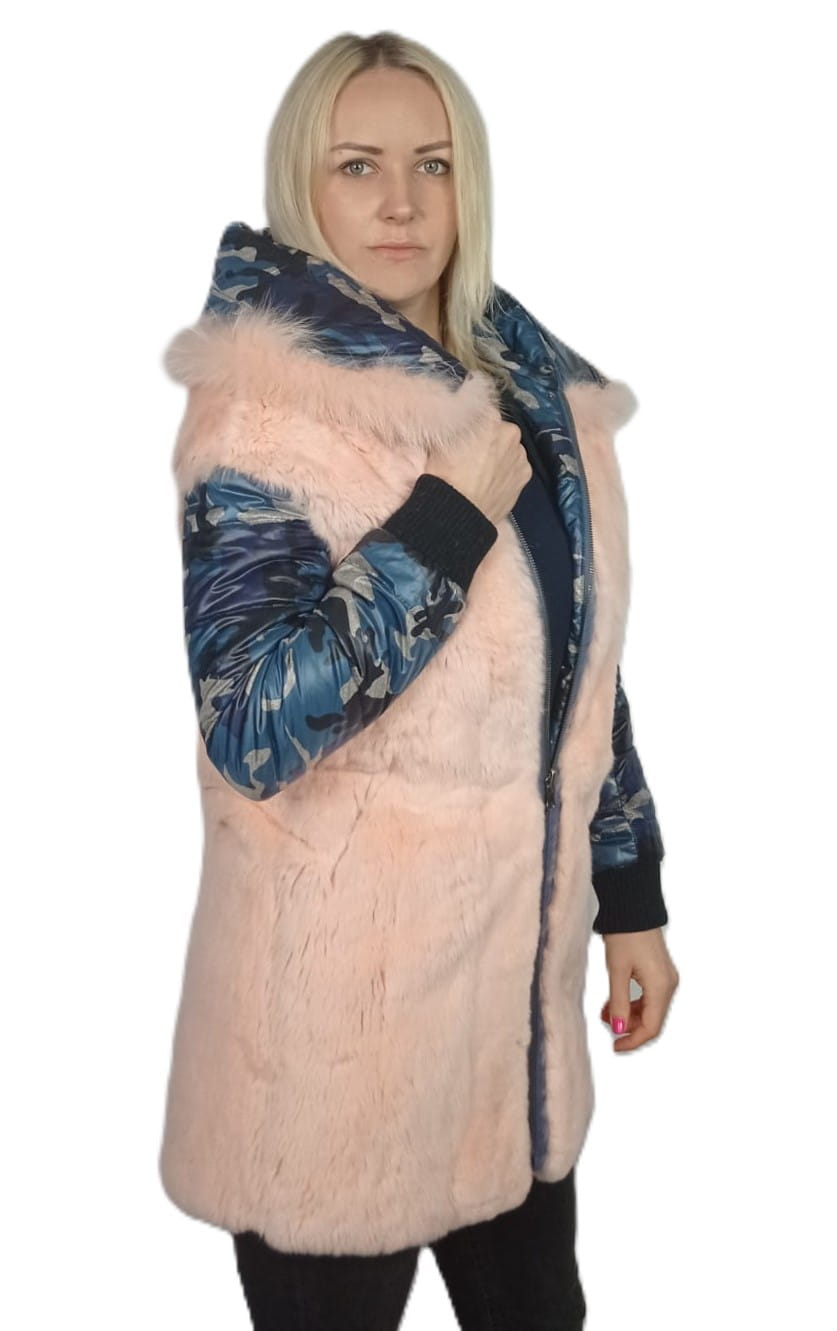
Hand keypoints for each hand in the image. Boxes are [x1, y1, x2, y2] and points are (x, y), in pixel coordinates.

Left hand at [599, 928, 678, 1052]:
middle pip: (652, 1019)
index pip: (652, 1027)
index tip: (615, 1046)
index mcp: (661, 986)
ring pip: (649, 1009)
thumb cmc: (625, 935)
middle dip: (629, 1026)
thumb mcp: (617, 971)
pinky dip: (632, 1002)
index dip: (633, 1041)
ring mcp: (666, 978)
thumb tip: (617, 1028)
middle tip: (605, 1023)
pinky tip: (613, 1001)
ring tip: (605, 1011)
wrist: (633, 907)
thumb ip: (618, 1002)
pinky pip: (648, 996)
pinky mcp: (659, 972)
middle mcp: (668, 984)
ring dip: (628, 1014)